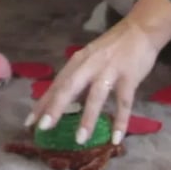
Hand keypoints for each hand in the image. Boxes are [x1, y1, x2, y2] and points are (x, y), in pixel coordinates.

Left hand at [27, 16, 159, 147]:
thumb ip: (79, 79)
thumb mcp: (91, 58)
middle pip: (69, 87)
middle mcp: (90, 65)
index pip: (57, 84)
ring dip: (87, 118)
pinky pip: (124, 102)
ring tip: (80, 140)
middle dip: (55, 107)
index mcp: (79, 61)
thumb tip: (65, 104)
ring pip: (96, 96)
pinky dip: (120, 121)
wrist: (141, 29)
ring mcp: (110, 70)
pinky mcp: (129, 77)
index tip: (29, 122)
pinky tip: (116, 138)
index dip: (43, 103)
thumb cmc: (113, 47)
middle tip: (43, 128)